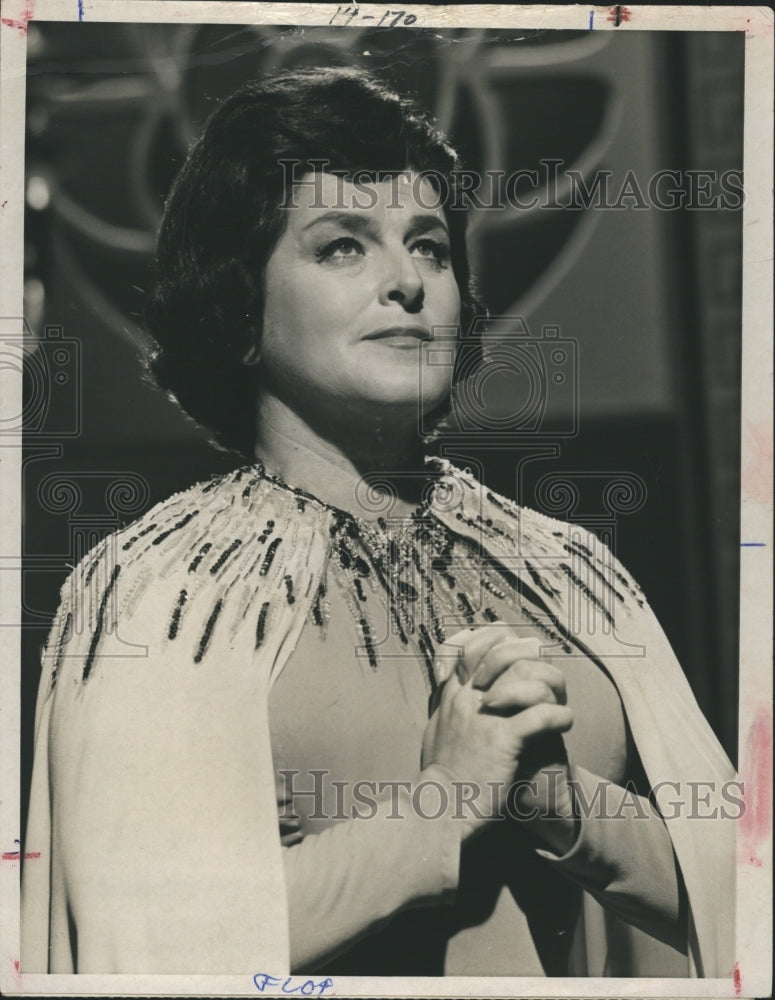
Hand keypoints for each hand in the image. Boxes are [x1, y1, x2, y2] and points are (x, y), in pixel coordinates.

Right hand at [421, 627, 572, 841]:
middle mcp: (466, 699)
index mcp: (451, 696)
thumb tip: (452, 692)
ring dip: (549, 685)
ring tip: (560, 698)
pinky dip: (559, 717)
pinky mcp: (504, 738)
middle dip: (528, 653)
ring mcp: (485, 717)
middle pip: (501, 652)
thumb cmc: (441, 775)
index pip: (470, 646)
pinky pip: (541, 715)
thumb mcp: (434, 732)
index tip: (516, 646)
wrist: (441, 809)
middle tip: (546, 663)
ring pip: (525, 675)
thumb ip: (445, 708)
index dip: (495, 640)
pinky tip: (565, 724)